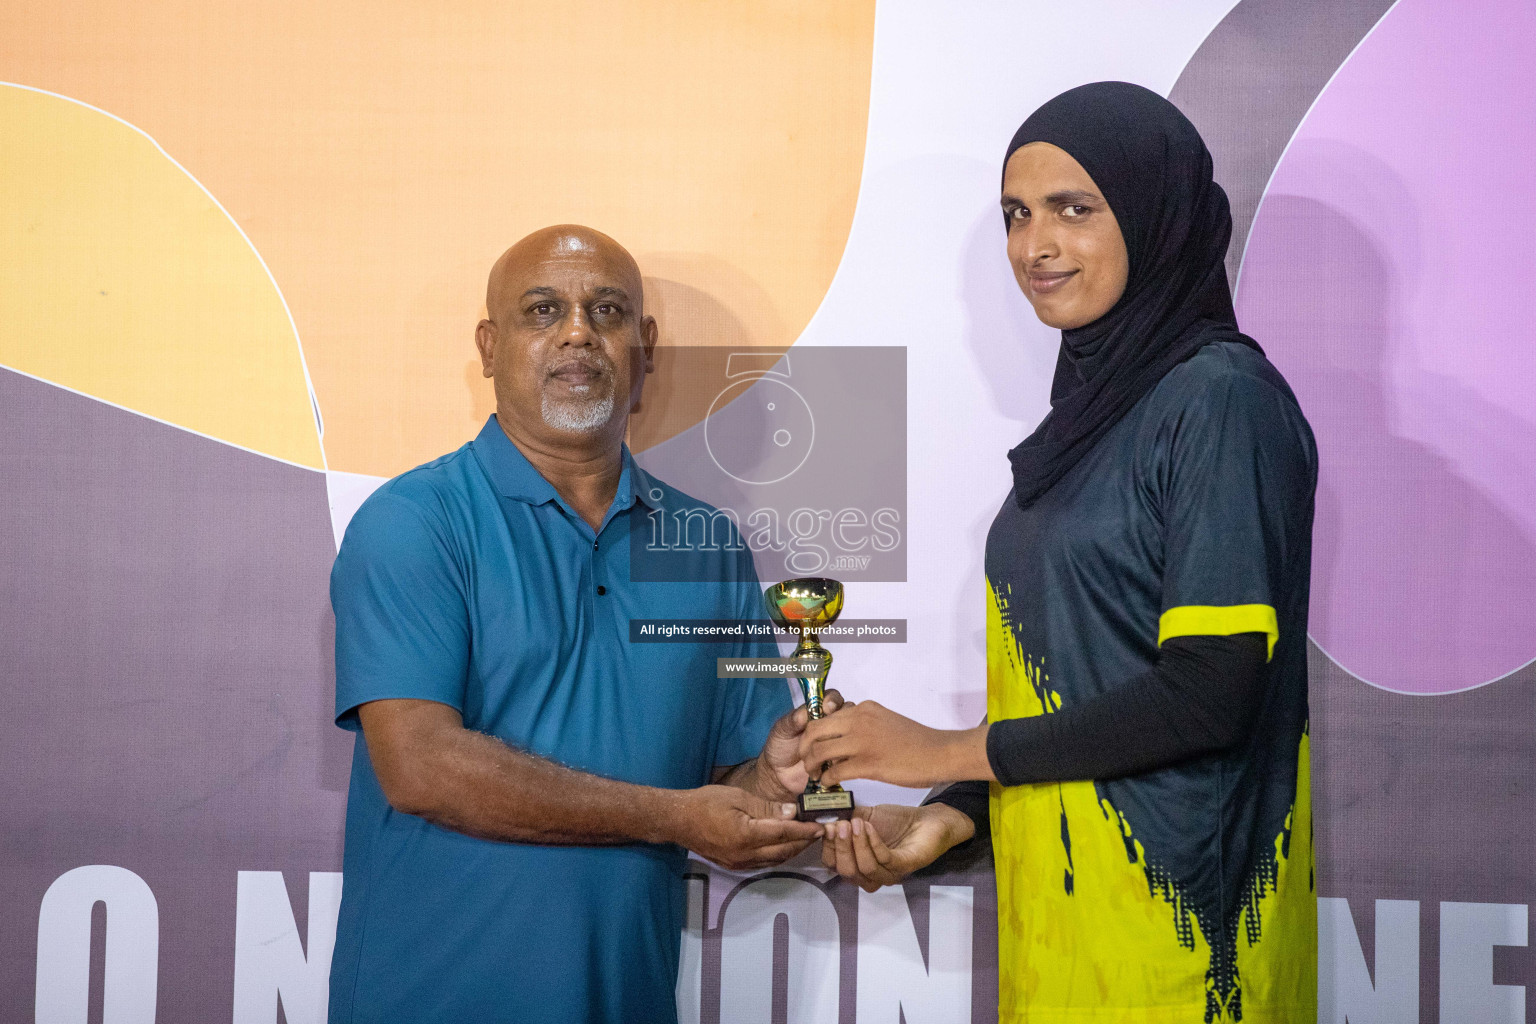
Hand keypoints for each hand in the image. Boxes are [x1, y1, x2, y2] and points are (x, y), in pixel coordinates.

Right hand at [671, 785, 823, 870]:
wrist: (678, 820)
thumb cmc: (706, 802)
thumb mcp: (738, 797)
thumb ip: (766, 807)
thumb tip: (792, 812)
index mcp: (746, 835)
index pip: (784, 834)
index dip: (805, 831)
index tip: (821, 826)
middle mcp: (745, 854)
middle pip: (783, 851)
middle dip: (803, 842)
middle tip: (819, 832)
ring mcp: (739, 863)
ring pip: (775, 861)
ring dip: (793, 851)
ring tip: (806, 839)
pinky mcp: (734, 866)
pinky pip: (763, 864)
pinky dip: (778, 856)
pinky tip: (784, 847)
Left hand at [756, 689, 845, 799]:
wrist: (780, 775)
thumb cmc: (780, 747)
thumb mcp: (781, 730)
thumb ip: (791, 720)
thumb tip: (803, 713)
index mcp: (816, 711)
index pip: (831, 698)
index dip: (833, 700)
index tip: (828, 708)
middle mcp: (830, 723)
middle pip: (847, 713)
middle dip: (840, 720)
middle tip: (828, 730)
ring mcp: (837, 741)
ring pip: (852, 732)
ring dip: (839, 740)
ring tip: (823, 750)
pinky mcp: (840, 759)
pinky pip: (849, 754)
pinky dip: (841, 757)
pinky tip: (828, 763)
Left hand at [798, 700, 990, 788]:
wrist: (939, 753)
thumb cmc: (916, 741)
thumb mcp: (884, 721)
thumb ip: (863, 723)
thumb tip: (844, 734)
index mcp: (863, 709)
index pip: (824, 715)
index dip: (812, 731)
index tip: (812, 744)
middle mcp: (859, 720)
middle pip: (814, 731)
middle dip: (805, 748)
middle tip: (807, 761)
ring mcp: (862, 741)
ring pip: (819, 751)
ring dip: (812, 765)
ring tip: (815, 775)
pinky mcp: (868, 764)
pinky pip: (835, 771)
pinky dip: (827, 779)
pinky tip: (829, 784)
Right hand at [821, 803, 974, 891]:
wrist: (927, 820)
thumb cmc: (896, 821)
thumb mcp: (864, 816)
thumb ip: (844, 820)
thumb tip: (825, 822)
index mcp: (857, 864)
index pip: (833, 866)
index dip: (828, 848)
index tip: (828, 827)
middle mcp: (871, 875)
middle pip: (847, 872)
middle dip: (841, 847)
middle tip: (842, 825)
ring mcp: (889, 874)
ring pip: (865, 869)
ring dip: (857, 844)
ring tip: (857, 823)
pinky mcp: (904, 866)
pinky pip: (884, 860)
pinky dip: (874, 843)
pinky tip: (870, 827)